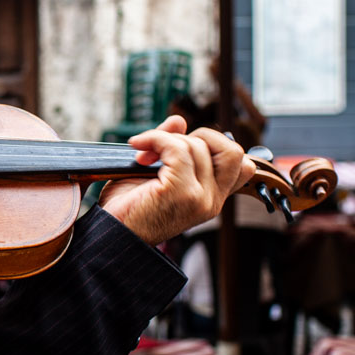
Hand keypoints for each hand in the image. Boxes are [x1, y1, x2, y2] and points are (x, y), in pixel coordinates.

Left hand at [99, 115, 253, 244]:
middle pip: (232, 151)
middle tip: (168, 147)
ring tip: (144, 155)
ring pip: (199, 145)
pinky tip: (138, 147)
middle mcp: (211, 201)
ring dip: (167, 140)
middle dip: (200, 137)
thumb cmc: (129, 207)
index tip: (184, 149)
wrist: (112, 233)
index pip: (243, 166)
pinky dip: (155, 139)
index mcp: (211, 199)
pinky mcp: (182, 192)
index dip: (217, 146)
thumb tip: (179, 121)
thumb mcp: (156, 172)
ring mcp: (200, 198)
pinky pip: (177, 148)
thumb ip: (172, 146)